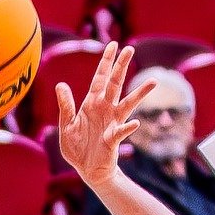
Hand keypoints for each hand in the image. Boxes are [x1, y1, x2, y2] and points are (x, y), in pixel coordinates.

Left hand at [55, 43, 152, 187]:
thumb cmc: (78, 148)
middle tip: (130, 49)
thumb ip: (65, 106)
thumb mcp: (66, 125)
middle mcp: (104, 109)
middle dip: (121, 67)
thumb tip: (61, 84)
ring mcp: (111, 123)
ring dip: (139, 93)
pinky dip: (127, 127)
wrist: (87, 170)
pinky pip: (121, 131)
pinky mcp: (113, 139)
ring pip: (127, 104)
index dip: (105, 62)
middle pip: (115, 84)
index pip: (99, 78)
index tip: (112, 44)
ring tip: (153, 81)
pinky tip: (134, 123)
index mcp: (91, 104)